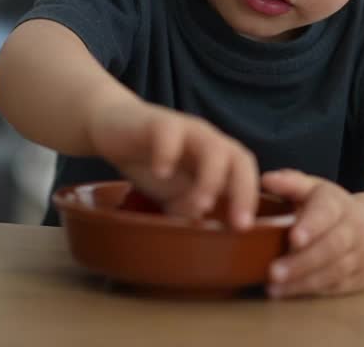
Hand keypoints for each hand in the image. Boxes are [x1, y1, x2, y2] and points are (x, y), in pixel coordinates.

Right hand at [88, 100, 259, 228]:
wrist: (113, 128)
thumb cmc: (152, 164)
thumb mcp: (174, 197)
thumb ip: (190, 213)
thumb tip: (205, 242)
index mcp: (218, 159)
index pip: (246, 174)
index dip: (250, 199)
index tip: (243, 228)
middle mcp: (208, 142)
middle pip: (240, 158)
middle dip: (243, 191)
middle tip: (237, 223)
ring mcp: (186, 130)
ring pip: (213, 147)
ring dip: (211, 178)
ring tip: (199, 206)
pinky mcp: (158, 122)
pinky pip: (170, 133)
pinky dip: (168, 153)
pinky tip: (160, 173)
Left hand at [261, 169, 363, 297]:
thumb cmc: (329, 207)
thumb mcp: (313, 189)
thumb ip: (290, 183)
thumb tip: (265, 179)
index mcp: (338, 203)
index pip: (326, 213)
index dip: (311, 226)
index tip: (293, 237)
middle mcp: (354, 228)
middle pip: (331, 247)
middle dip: (302, 261)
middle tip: (273, 272)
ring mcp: (360, 254)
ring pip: (334, 271)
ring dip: (303, 281)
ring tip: (273, 287)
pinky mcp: (360, 277)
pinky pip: (335, 287)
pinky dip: (310, 291)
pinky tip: (286, 292)